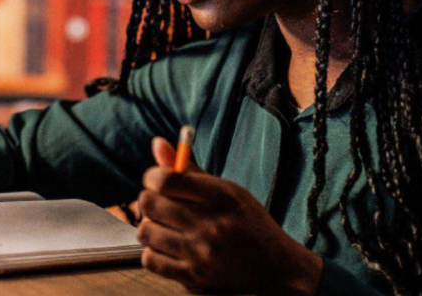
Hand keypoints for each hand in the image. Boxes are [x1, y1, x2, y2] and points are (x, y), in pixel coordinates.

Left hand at [136, 137, 322, 294]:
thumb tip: (157, 143)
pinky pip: (149, 260)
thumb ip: (189, 170)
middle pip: (149, 203)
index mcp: (220, 198)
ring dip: (150, 227)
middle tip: (161, 205)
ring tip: (165, 227)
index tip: (157, 181)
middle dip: (149, 200)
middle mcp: (210, 226)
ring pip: (145, 232)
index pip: (165, 180)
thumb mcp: (227, 191)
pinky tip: (168, 248)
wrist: (276, 268)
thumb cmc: (247, 223)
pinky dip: (153, 252)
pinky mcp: (194, 278)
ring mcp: (201, 255)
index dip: (152, 177)